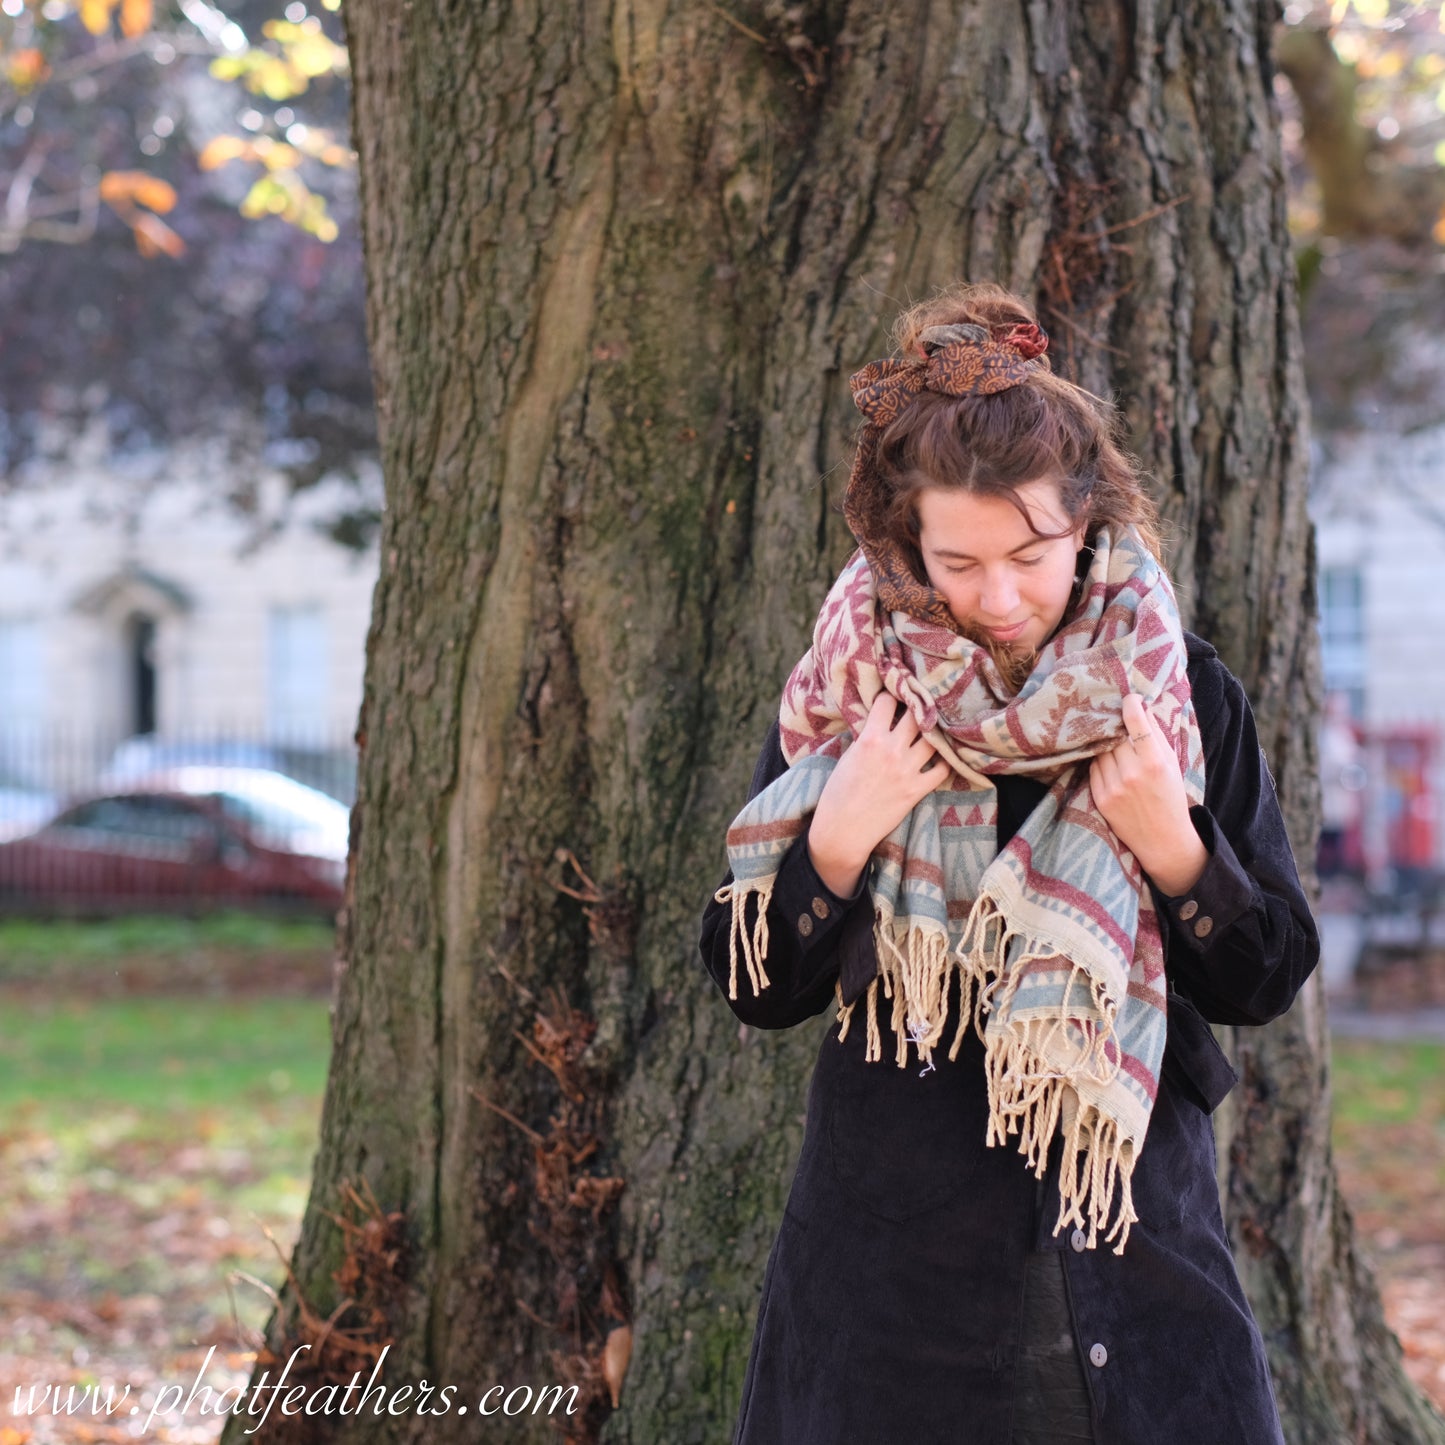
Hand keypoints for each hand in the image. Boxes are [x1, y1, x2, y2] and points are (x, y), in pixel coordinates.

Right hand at [808, 691, 947, 896]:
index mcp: (870, 739)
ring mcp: (907, 771)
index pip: (887, 702)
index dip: (889, 696)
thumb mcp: (846, 757)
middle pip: (915, 715)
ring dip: (932, 732)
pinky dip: (945, 761)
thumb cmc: (836, 794)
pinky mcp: (917, 790)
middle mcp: (892, 751)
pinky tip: (940, 757)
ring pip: (933, 739)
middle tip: (918, 706)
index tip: (892, 697)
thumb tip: (876, 723)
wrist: (843, 830)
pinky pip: (942, 769)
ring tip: (932, 729)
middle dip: (916, 707)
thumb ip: (864, 738)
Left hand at [1088, 693, 1207, 895]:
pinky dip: (1099, 763)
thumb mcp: (1172, 764)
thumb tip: (1140, 706)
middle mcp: (1132, 773)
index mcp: (1155, 762)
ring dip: (1106, 746)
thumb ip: (1156, 736)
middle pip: (1114, 735)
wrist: (1163, 839)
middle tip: (1118, 723)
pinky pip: (1093, 768)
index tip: (1129, 698)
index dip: (1130, 705)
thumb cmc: (1170, 797)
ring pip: (1100, 750)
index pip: (1136, 722)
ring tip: (1115, 747)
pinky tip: (1109, 765)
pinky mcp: (1100, 798)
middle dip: (1116, 727)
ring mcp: (1113, 787)